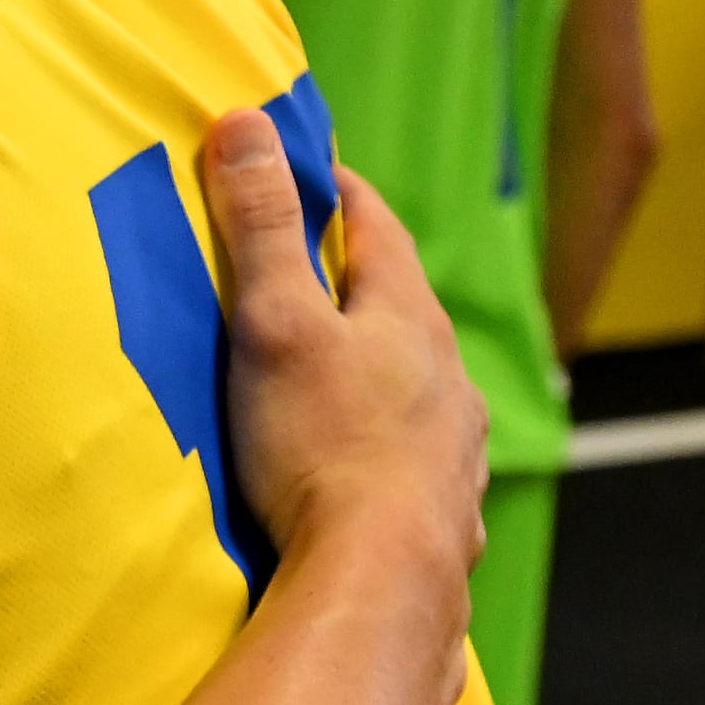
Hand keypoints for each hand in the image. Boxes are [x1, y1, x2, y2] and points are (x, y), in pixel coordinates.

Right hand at [206, 108, 483, 578]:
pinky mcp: (447, 515)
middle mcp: (450, 379)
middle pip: (402, 310)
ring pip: (419, 390)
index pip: (375, 227)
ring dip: (381, 374)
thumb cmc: (322, 447)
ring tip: (336, 377)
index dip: (335, 191)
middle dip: (356, 286)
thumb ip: (262, 228)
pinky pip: (420, 462)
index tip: (300, 169)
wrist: (381, 582)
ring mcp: (457, 451)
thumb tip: (246, 122)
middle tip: (306, 273)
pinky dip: (390, 449)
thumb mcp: (275, 322)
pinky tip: (368, 472)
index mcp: (411, 319)